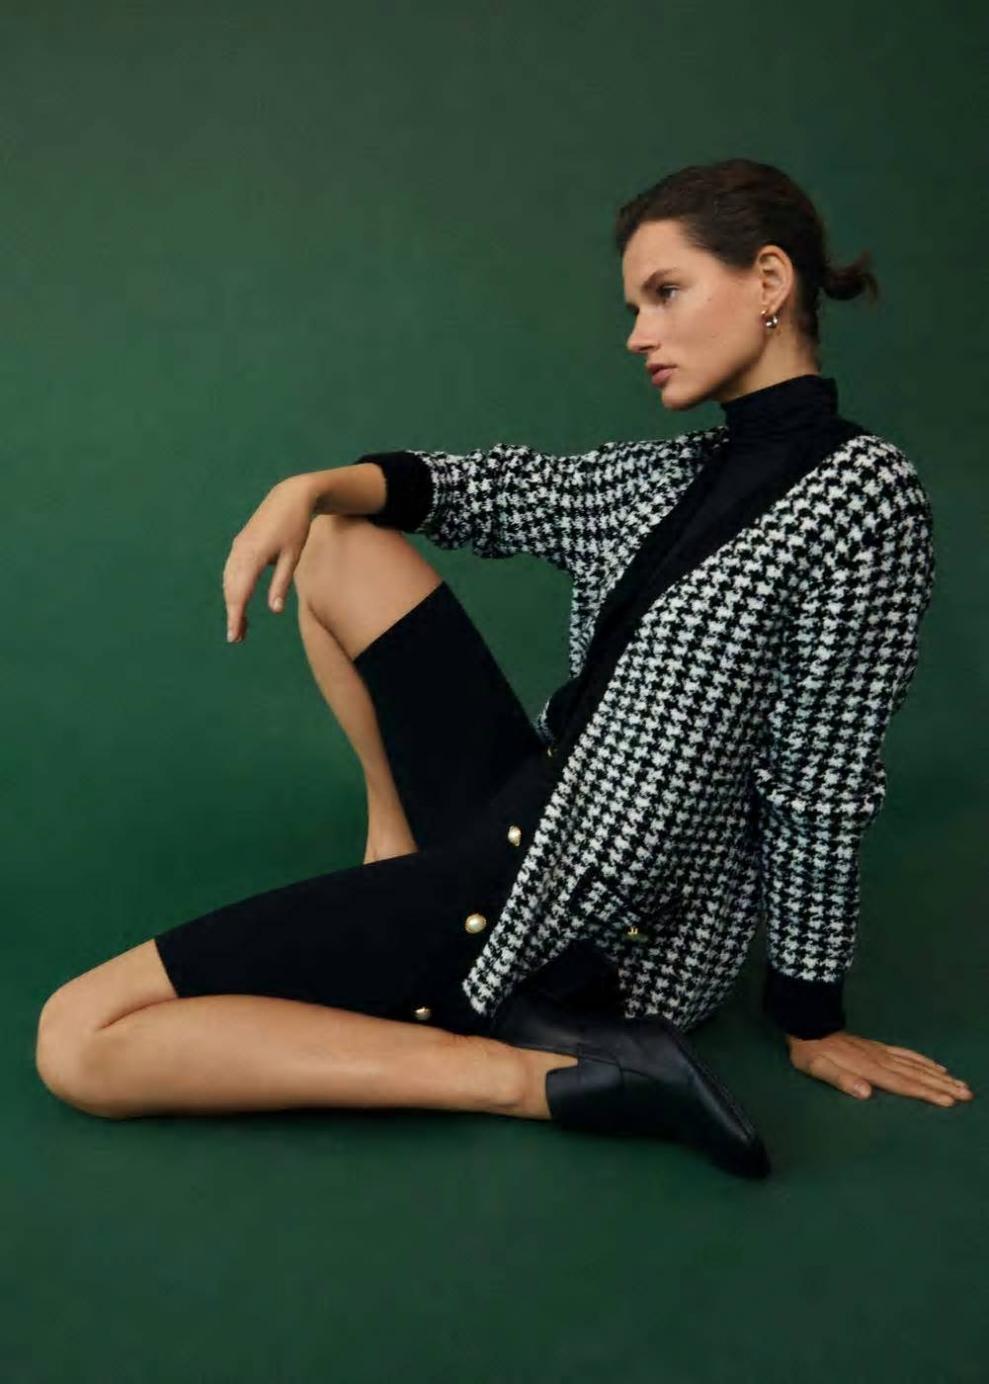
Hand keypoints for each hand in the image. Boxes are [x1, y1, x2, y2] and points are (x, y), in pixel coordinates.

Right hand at [222, 476, 318, 642]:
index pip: (239, 593)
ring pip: (228, 581)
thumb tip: (274, 610)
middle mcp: (240, 552)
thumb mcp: (292, 558)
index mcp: (252, 556)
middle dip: (233, 614)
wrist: (289, 497)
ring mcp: (238, 547)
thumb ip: (281, 584)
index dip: (235, 617)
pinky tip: (238, 600)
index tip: (234, 636)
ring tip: (241, 625)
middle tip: (239, 638)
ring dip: (232, 602)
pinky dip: (233, 588)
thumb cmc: (296, 527)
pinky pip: (231, 571)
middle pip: (230, 590)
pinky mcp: (240, 544)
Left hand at [786, 1030, 973, 1105]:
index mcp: (868, 1068)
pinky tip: (935, 1066)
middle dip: (942, 1085)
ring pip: (916, 1064)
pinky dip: (924, 1060)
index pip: (903, 1084)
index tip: (949, 1100)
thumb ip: (842, 1080)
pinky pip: (907, 1054)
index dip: (926, 1093)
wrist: (808, 1023)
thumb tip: (866, 1093)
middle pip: (916, 1074)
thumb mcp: (818, 1068)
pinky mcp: (878, 1047)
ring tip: (960, 1083)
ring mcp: (881, 1052)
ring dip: (938, 1075)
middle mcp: (880, 1059)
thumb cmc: (811, 1051)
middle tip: (967, 1093)